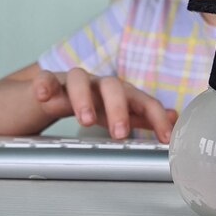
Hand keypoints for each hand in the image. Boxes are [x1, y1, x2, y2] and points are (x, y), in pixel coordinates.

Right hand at [31, 68, 176, 142]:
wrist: (46, 97)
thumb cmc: (86, 106)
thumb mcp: (116, 113)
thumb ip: (142, 116)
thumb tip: (173, 117)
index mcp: (118, 95)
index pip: (142, 102)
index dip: (156, 118)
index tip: (165, 138)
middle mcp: (97, 85)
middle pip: (113, 87)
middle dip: (119, 109)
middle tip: (121, 133)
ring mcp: (71, 82)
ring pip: (80, 79)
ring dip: (84, 98)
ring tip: (85, 120)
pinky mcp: (46, 83)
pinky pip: (45, 78)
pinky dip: (45, 85)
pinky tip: (43, 97)